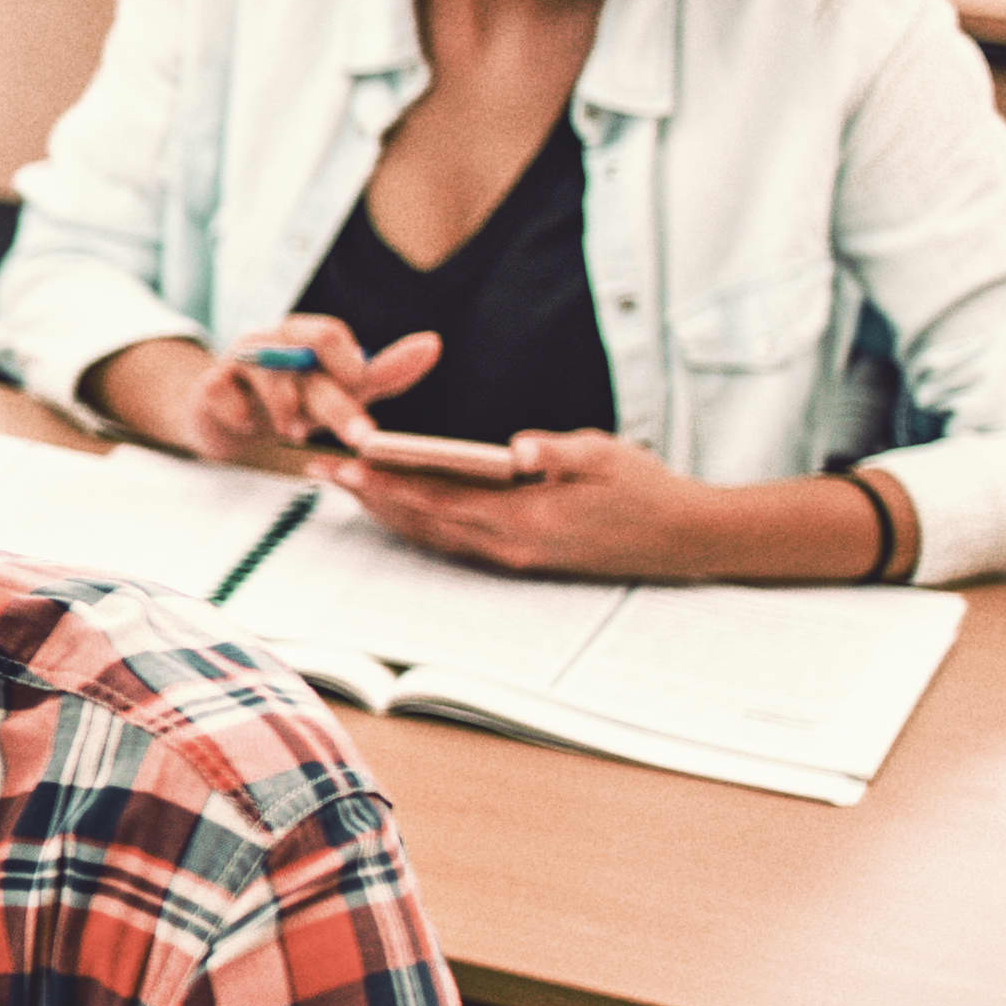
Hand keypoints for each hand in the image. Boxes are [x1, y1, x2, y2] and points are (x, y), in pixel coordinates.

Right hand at [143, 314, 443, 462]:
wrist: (228, 420)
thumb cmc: (294, 400)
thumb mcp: (342, 390)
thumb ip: (384, 371)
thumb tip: (433, 344)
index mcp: (303, 335)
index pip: (330, 335)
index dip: (350, 366)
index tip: (362, 394)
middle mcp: (270, 341)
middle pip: (306, 358)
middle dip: (338, 404)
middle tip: (363, 438)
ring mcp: (236, 361)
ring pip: (268, 375)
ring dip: (288, 410)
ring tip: (295, 435)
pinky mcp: (208, 387)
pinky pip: (223, 393)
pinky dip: (240, 413)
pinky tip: (248, 426)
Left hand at [324, 426, 729, 577]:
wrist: (683, 538)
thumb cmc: (645, 488)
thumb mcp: (604, 455)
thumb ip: (557, 450)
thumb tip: (517, 447)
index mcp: (525, 518)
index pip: (439, 500)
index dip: (388, 484)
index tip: (347, 466)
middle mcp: (510, 546)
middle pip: (423, 521)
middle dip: (370, 496)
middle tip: (322, 470)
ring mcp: (513, 557)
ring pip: (434, 535)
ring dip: (389, 511)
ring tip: (346, 485)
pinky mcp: (521, 558)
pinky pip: (456, 542)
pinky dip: (420, 522)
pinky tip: (400, 506)